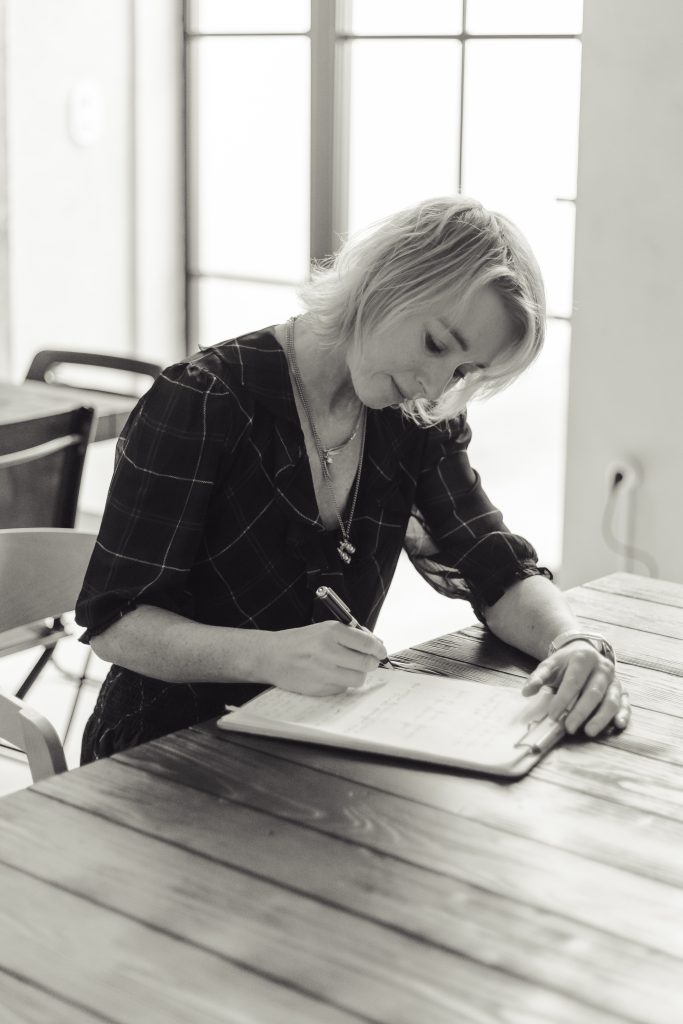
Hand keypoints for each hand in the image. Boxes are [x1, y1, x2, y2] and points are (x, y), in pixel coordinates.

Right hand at [262, 621, 387, 696]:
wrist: (272, 656)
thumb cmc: (300, 641)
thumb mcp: (324, 629)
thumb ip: (350, 636)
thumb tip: (376, 644)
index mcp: (331, 632)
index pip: (367, 643)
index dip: (379, 649)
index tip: (381, 651)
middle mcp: (328, 651)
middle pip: (366, 663)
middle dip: (372, 663)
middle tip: (369, 661)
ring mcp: (323, 672)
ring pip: (357, 679)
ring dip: (358, 674)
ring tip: (348, 668)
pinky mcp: (319, 688)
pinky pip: (343, 688)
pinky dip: (342, 682)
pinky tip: (331, 675)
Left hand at [522, 640, 630, 737]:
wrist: (584, 652)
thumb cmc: (565, 663)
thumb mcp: (549, 666)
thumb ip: (538, 677)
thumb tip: (526, 691)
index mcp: (584, 658)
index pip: (574, 681)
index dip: (563, 699)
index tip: (553, 715)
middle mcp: (603, 668)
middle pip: (594, 692)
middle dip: (581, 712)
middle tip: (568, 728)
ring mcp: (614, 679)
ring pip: (612, 700)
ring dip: (601, 717)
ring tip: (588, 731)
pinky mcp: (622, 690)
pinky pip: (625, 703)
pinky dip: (624, 714)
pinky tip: (619, 725)